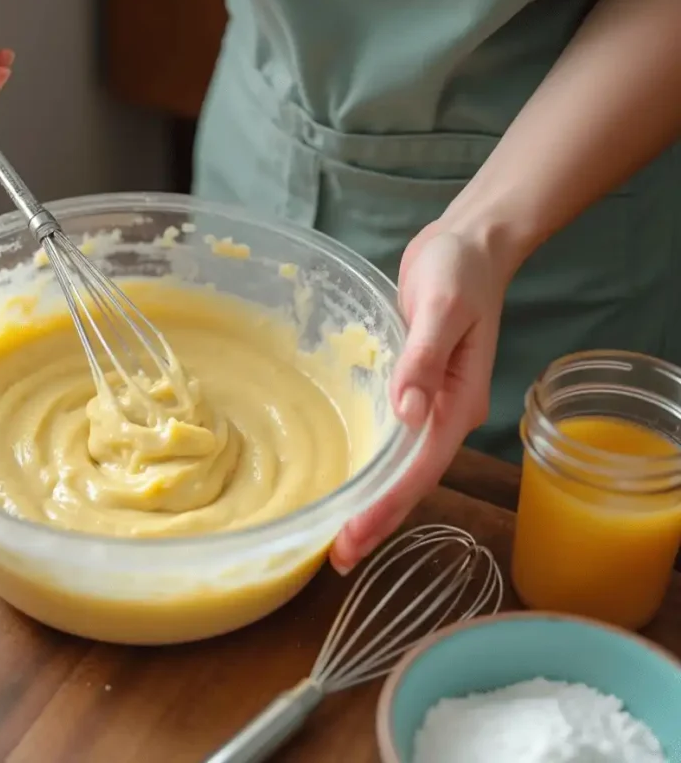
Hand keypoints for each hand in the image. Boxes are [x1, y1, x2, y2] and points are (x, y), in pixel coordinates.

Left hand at [330, 222, 507, 573]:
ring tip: (336, 536)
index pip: (419, 468)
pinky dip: (372, 467)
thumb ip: (423, 359)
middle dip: (376, 519)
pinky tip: (349, 481)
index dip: (386, 506)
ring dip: (372, 501)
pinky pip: (392, 441)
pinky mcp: (415, 391)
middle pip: (410, 479)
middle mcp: (446, 414)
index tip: (353, 539)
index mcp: (458, 402)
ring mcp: (432, 406)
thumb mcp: (441, 308)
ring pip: (401, 466)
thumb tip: (407, 412)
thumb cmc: (459, 271)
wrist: (468, 246)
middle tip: (335, 558)